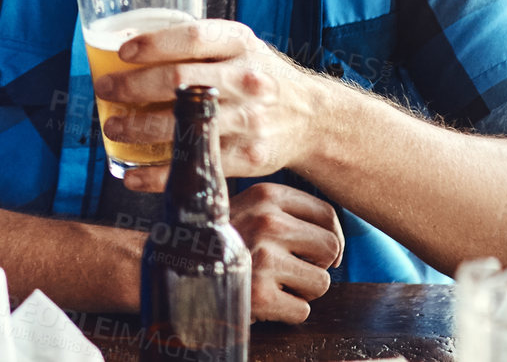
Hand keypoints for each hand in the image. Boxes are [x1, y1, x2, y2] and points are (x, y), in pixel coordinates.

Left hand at [97, 19, 320, 188]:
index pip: (193, 38)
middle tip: (105, 90)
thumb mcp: (239, 46)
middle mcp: (247, 80)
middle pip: (180, 82)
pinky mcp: (249, 158)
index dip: (154, 44)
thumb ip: (198, 44)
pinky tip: (133, 175)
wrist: (312, 118)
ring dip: (139, 130)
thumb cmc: (259, 75)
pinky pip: (197, 166)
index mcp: (241, 44)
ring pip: (184, 126)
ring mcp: (249, 121)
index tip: (122, 52)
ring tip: (112, 128)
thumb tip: (128, 46)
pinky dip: (160, 174)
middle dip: (133, 88)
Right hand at [229, 183, 343, 322]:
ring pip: (321, 282)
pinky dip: (286, 312)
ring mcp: (264, 257)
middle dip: (315, 264)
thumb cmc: (217, 241)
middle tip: (288, 268)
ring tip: (271, 283)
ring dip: (300, 290)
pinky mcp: (260, 293)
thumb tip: (336, 242)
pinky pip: (302, 310)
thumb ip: (284, 213)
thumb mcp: (246, 210)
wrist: (170, 267)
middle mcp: (267, 221)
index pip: (327, 214)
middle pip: (330, 247)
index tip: (318, 252)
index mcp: (265, 194)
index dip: (329, 237)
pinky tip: (263, 300)